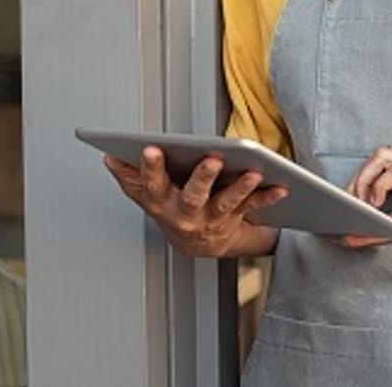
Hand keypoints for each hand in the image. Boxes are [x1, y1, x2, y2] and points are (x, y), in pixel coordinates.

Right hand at [103, 148, 286, 257]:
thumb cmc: (172, 208)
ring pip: (226, 203)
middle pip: (193, 195)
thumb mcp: (147, 194)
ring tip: (255, 173)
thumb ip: (130, 176)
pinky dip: (268, 197)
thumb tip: (110, 156)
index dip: (150, 168)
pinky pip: (252, 207)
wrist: (198, 244)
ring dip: (241, 188)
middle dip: (202, 177)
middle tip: (212, 159)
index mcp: (161, 201)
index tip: (151, 148)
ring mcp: (211, 219)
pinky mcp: (235, 219)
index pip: (152, 184)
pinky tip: (281, 186)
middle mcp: (185, 214)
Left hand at [343, 145, 391, 250]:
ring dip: (363, 182)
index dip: (359, 179)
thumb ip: (384, 227)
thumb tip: (350, 236)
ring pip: (382, 158)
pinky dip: (379, 188)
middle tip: (348, 207)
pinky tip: (377, 206)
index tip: (345, 203)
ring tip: (360, 207)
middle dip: (356, 180)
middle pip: (377, 155)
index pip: (381, 160)